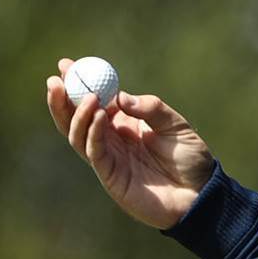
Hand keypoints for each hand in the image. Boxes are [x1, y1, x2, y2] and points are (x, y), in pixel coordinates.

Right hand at [46, 57, 214, 228]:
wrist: (202, 194)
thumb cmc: (190, 159)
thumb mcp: (176, 125)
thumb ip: (151, 108)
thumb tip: (120, 96)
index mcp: (124, 125)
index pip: (94, 101)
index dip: (78, 84)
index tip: (67, 65)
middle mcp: (112, 140)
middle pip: (76, 119)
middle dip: (62, 99)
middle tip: (55, 78)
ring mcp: (109, 158)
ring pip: (78, 135)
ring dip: (76, 114)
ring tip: (86, 96)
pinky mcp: (111, 176)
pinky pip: (94, 152)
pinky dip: (92, 133)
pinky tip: (98, 115)